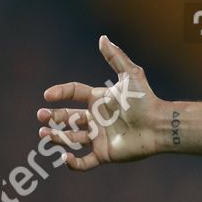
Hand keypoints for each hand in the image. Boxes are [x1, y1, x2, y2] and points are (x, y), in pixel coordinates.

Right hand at [36, 36, 159, 169]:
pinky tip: (65, 157)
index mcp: (100, 100)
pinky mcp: (105, 154)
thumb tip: (103, 38)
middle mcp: (97, 118)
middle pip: (67, 117)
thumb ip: (116, 58)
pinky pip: (85, 162)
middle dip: (52, 117)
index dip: (60, 92)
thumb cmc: (146, 100)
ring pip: (71, 139)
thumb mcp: (131, 75)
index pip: (74, 93)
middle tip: (41, 116)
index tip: (48, 95)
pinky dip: (73, 163)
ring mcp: (100, 137)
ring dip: (56, 137)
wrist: (159, 124)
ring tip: (44, 133)